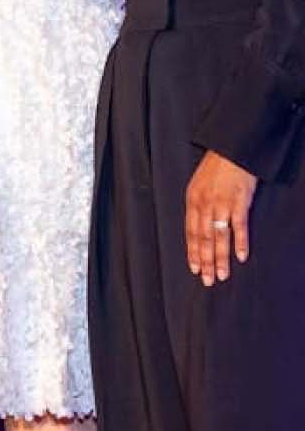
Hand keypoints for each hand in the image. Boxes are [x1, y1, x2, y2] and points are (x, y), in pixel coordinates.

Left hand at [185, 150, 256, 286]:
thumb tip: (198, 226)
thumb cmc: (215, 169)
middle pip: (203, 238)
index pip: (191, 232)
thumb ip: (198, 206)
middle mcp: (204, 204)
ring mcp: (221, 204)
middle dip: (205, 261)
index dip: (192, 252)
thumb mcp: (198, 186)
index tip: (194, 268)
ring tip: (221, 275)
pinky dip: (239, 242)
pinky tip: (240, 257)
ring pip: (219, 237)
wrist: (230, 150)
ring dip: (220, 258)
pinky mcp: (239, 202)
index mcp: (192, 201)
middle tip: (207, 280)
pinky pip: (239, 226)